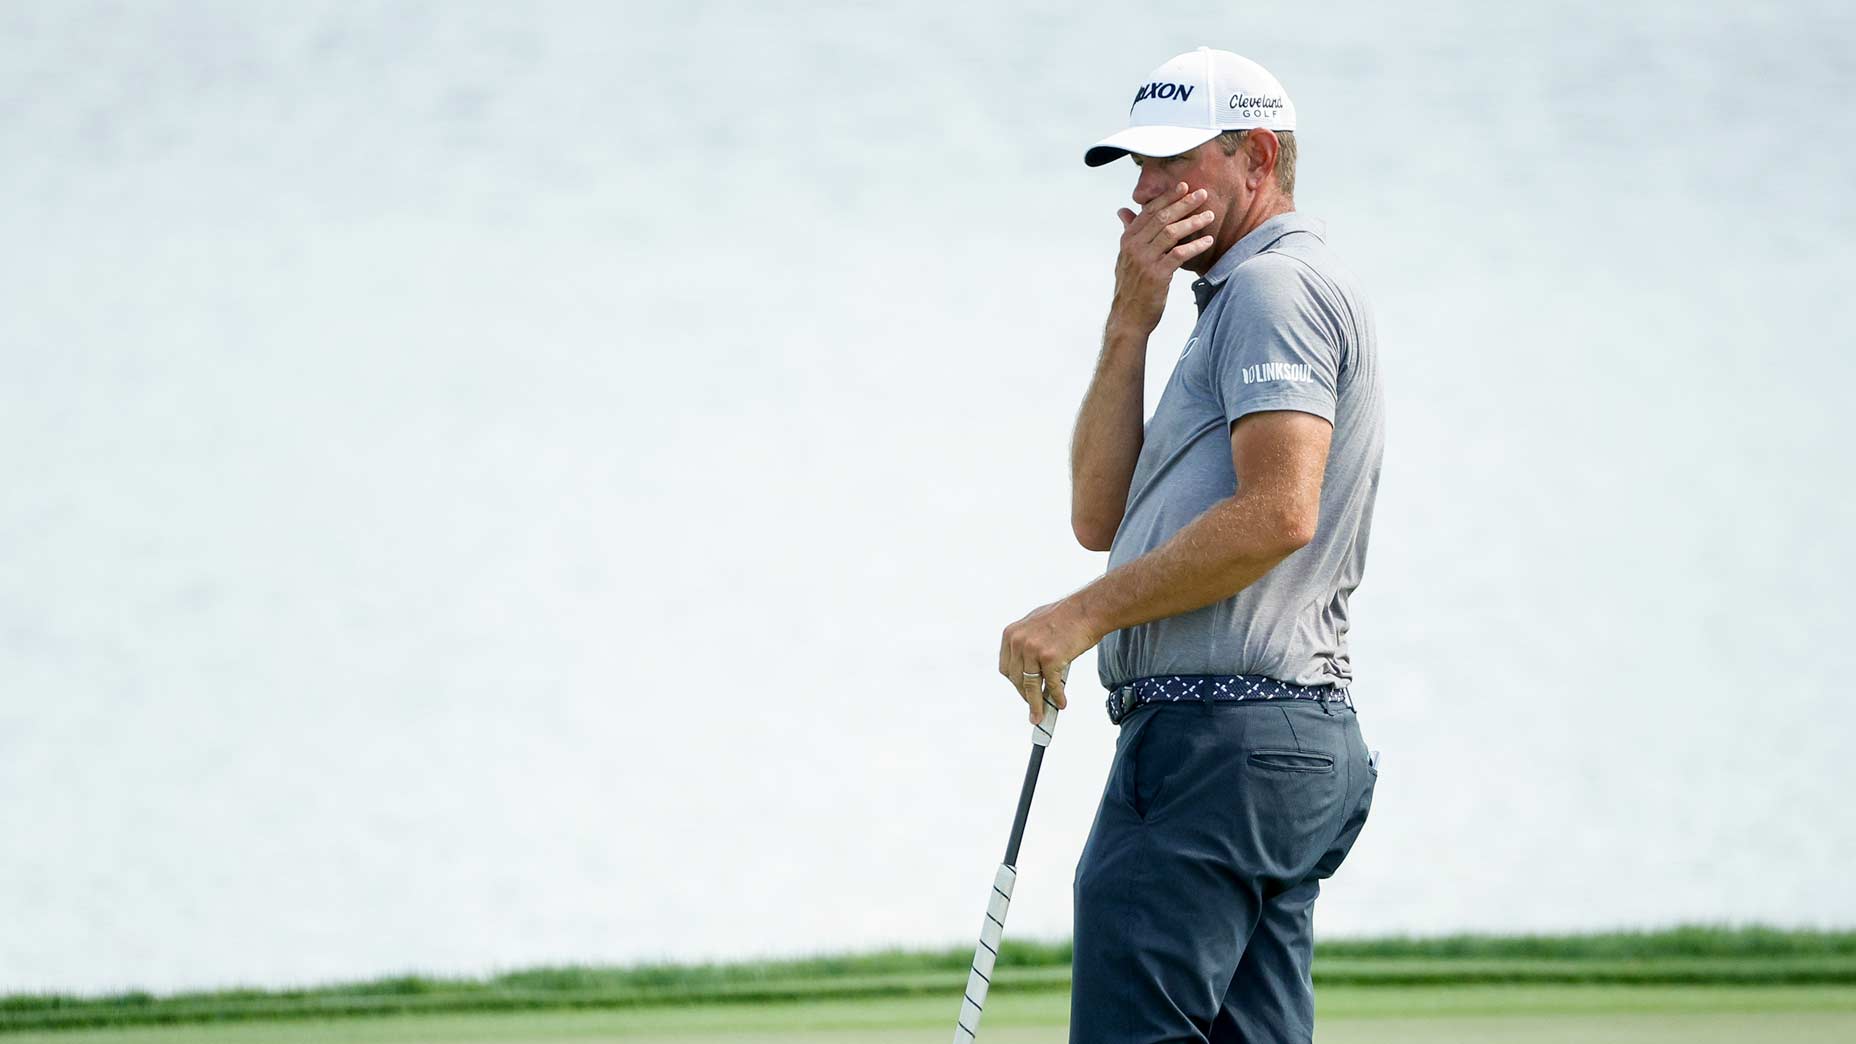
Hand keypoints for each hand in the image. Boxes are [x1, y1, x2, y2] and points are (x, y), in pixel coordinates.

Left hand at [999, 597, 1103, 725]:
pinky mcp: (1050, 659)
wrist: (1087, 610)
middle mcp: (1019, 642)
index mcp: (1011, 634)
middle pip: (1016, 680)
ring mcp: (1033, 650)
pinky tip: (1061, 703)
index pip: (1007, 668)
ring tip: (1040, 716)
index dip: (1015, 683)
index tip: (1022, 691)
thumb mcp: (1034, 624)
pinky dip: (1057, 697)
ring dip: (1036, 705)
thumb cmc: (1065, 616)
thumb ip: (1026, 644)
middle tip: (1033, 707)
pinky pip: (1052, 685)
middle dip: (1025, 695)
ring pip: (1031, 686)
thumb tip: (1027, 669)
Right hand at [1109, 181, 1217, 335]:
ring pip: (1171, 233)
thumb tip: (1123, 211)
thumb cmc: (1131, 287)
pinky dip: (1195, 246)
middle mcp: (1134, 247)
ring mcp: (1145, 260)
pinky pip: (1179, 255)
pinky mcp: (1157, 275)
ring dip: (1193, 222)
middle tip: (1202, 194)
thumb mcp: (1125, 257)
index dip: (1167, 197)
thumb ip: (1128, 233)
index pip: (1148, 211)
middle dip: (1184, 204)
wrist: (1128, 317)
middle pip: (1162, 218)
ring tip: (1209, 216)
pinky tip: (1208, 241)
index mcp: (1127, 240)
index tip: (1184, 187)